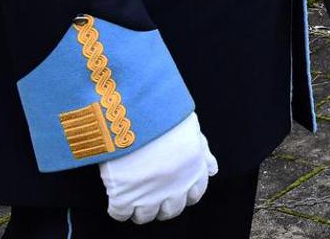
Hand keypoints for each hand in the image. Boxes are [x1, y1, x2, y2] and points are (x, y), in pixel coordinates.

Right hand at [99, 112, 216, 222]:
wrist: (139, 113)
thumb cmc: (166, 116)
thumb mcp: (192, 130)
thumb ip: (203, 153)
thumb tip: (212, 170)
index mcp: (193, 171)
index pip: (194, 195)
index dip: (183, 193)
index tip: (173, 188)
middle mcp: (175, 187)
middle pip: (171, 210)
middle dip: (162, 204)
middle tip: (151, 193)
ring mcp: (150, 195)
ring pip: (145, 216)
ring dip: (140, 209)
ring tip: (133, 195)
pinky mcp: (124, 196)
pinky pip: (120, 214)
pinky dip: (118, 209)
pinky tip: (117, 196)